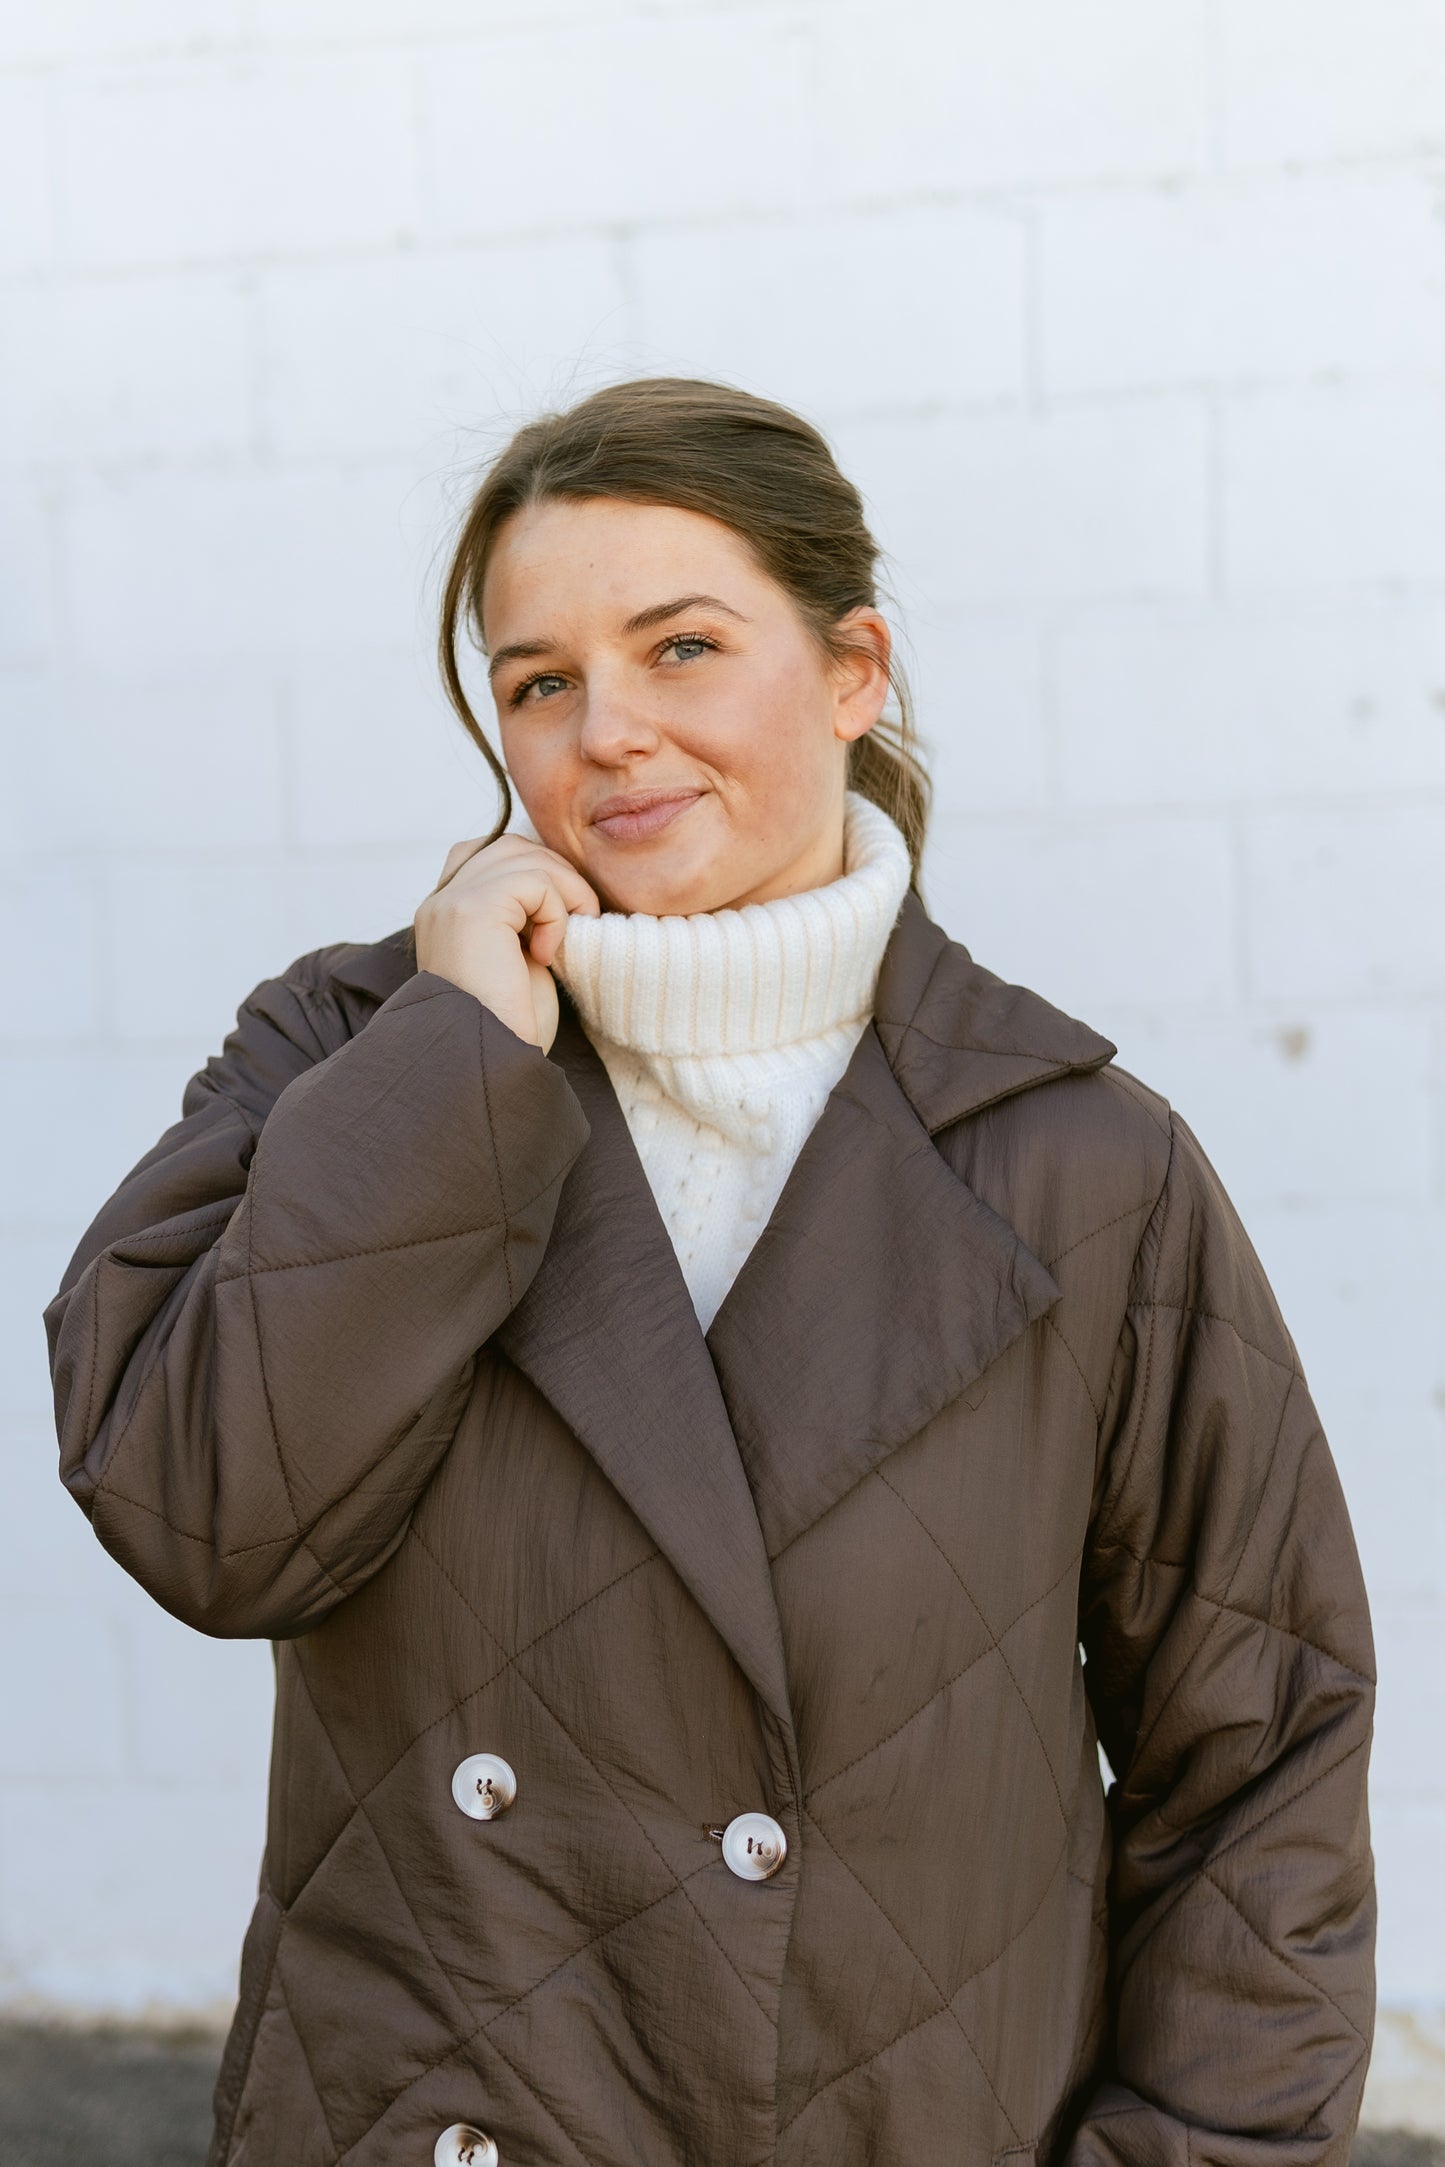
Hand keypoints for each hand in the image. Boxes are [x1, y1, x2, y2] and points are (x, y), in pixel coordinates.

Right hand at [414, 833, 600, 1051]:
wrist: (489, 1065)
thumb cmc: (510, 1029)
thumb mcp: (519, 960)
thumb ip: (524, 918)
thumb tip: (560, 885)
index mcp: (445, 915)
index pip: (487, 855)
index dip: (534, 874)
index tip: (558, 919)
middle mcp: (439, 903)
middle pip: (509, 847)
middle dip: (555, 876)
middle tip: (578, 921)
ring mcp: (450, 902)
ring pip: (525, 857)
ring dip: (564, 892)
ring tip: (566, 939)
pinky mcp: (471, 910)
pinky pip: (534, 882)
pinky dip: (556, 912)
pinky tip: (546, 953)